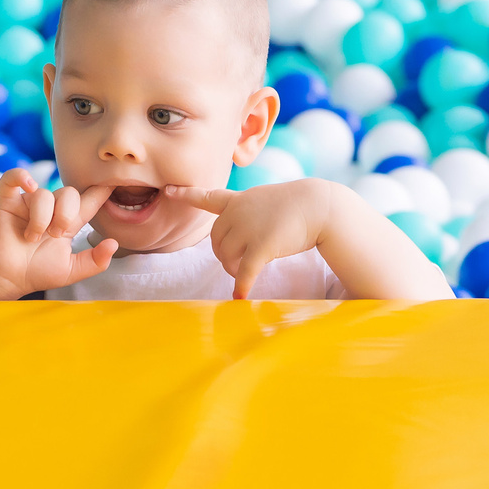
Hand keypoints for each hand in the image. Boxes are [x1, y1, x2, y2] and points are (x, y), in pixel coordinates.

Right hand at [0, 169, 119, 296]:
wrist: (6, 278)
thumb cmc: (36, 272)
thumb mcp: (71, 271)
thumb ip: (95, 261)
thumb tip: (114, 243)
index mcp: (68, 221)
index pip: (89, 200)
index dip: (102, 191)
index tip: (115, 182)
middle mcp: (50, 208)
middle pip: (69, 193)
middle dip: (66, 216)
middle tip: (54, 236)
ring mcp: (28, 202)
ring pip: (44, 194)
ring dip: (42, 218)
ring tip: (33, 237)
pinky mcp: (7, 199)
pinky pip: (14, 176)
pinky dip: (22, 176)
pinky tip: (28, 186)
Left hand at [160, 179, 338, 299]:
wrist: (319, 205)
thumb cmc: (298, 205)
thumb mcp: (266, 201)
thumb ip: (249, 214)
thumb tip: (242, 240)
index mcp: (239, 200)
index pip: (208, 197)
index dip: (187, 195)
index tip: (169, 190)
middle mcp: (238, 212)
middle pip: (216, 241)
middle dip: (224, 256)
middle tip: (239, 263)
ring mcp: (248, 228)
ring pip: (226, 258)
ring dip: (233, 270)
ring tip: (247, 271)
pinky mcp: (261, 246)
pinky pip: (245, 272)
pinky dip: (242, 286)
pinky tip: (240, 298)